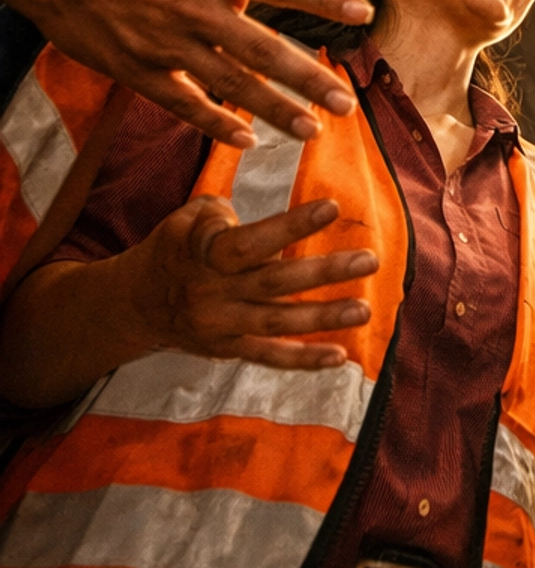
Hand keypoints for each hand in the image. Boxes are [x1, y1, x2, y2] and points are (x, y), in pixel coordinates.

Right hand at [0, 0, 373, 145]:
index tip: (363, 14)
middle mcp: (195, 8)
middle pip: (263, 50)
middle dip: (308, 80)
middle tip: (344, 103)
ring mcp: (166, 44)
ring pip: (230, 86)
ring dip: (273, 111)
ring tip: (311, 130)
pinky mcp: (138, 70)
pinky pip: (183, 104)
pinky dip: (214, 124)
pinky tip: (244, 140)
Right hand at [122, 192, 376, 368]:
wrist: (133, 303)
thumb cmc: (175, 247)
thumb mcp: (188, 219)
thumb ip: (225, 214)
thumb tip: (263, 217)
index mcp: (203, 255)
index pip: (251, 242)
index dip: (292, 226)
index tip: (332, 208)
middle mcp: (213, 293)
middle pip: (274, 283)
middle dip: (324, 272)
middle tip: (369, 260)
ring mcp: (221, 326)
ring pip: (277, 323)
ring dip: (323, 317)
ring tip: (364, 308)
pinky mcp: (228, 350)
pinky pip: (269, 357)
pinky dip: (304, 359)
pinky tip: (339, 356)